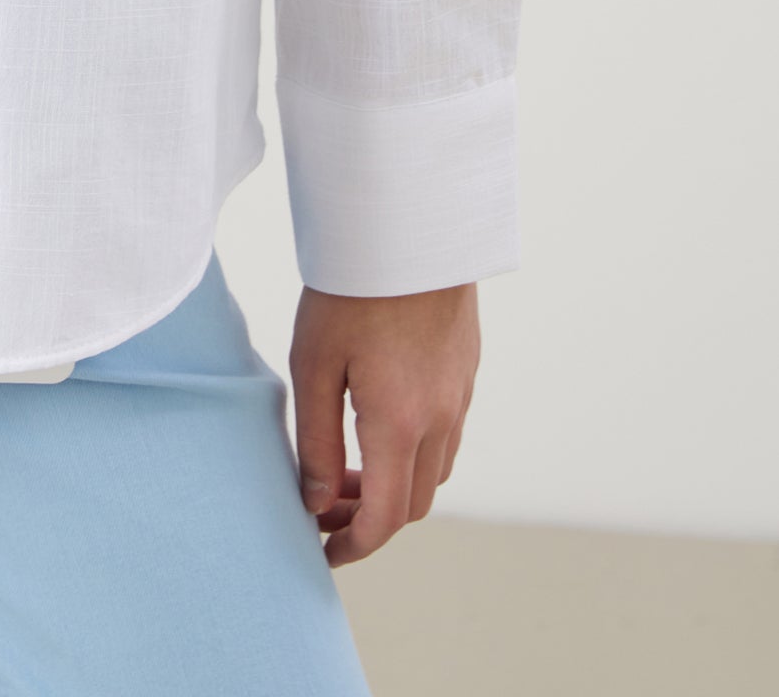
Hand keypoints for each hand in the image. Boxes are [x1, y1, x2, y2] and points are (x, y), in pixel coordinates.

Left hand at [289, 281, 478, 565]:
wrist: (408, 224)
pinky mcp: (465, 370)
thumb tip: (315, 502)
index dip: (353, 546)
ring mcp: (460, 395)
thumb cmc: (350, 288)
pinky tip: (376, 426)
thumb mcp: (313, 364)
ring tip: (344, 470)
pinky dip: (413, 453)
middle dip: (369, 519)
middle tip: (323, 507)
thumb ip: (313, 441)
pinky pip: (446, 436)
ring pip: (434, 472)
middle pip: (414, 504)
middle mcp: (440, 419)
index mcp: (399, 424)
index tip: (323, 552)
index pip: (384, 518)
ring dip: (393, 486)